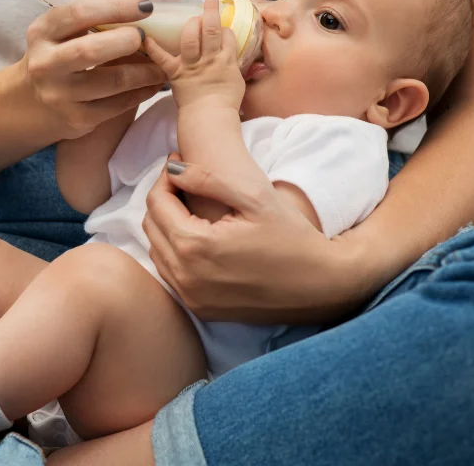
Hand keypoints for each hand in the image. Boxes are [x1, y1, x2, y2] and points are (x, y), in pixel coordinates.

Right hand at [22, 0, 165, 138]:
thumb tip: (140, 4)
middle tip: (147, 37)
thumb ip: (90, 19)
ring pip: (113, 82)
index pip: (78, 14)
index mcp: (42, 33)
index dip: (115, 8)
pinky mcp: (77, 120)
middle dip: (127, 41)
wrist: (31, 105)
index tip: (145, 6)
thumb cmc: (56, 57)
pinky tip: (153, 84)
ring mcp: (60, 96)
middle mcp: (46, 65)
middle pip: (91, 51)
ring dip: (145, 71)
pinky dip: (142, 92)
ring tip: (163, 64)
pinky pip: (118, 105)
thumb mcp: (59, 34)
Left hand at [143, 0, 244, 110]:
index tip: (221, 26)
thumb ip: (234, 66)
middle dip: (210, 12)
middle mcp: (209, 59)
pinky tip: (145, 37)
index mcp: (227, 60)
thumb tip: (234, 58)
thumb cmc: (226, 103)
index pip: (227, 35)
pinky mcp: (175, 73)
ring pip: (190, 38)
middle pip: (211, 29)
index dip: (225, 27)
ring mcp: (191, 65)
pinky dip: (153, 48)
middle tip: (210, 0)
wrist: (210, 119)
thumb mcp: (238, 82)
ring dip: (191, 23)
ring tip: (191, 16)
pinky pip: (162, 59)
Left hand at [143, 154, 373, 323]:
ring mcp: (191, 297)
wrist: (322, 286)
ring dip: (167, 226)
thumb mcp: (254, 197)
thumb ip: (208, 179)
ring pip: (157, 251)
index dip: (166, 178)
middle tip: (184, 183)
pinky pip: (171, 274)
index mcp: (195, 245)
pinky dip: (175, 253)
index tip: (180, 164)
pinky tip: (198, 238)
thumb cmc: (292, 237)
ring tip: (190, 208)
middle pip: (151, 226)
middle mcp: (186, 276)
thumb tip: (173, 167)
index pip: (157, 202)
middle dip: (164, 200)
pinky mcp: (201, 309)